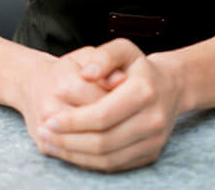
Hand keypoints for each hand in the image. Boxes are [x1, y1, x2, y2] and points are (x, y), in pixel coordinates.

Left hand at [35, 39, 181, 171]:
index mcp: (144, 92)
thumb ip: (103, 56)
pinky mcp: (150, 155)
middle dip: (69, 141)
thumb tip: (86, 73)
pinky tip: (70, 152)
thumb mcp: (123, 49)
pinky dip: (89, 163)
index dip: (73, 121)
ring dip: (75, 155)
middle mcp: (153, 120)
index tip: (49, 120)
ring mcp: (153, 141)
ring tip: (52, 144)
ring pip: (108, 158)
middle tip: (44, 134)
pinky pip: (116, 166)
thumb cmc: (138, 67)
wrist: (170, 87)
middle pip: (103, 141)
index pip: (102, 115)